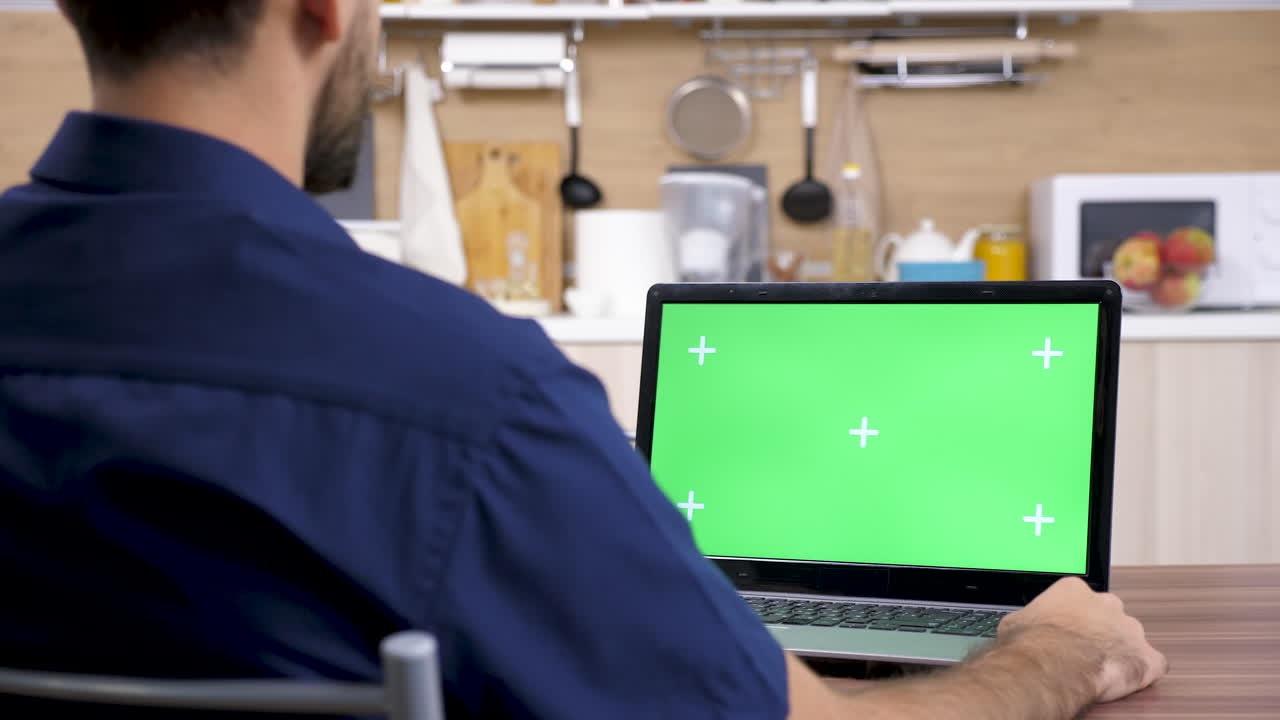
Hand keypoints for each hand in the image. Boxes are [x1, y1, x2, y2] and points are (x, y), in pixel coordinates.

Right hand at [1000, 576, 1167, 702]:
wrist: (1051, 665)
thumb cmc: (1032, 643)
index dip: (1073, 617)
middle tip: (1084, 648)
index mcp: (1074, 590)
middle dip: (1100, 630)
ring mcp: (1130, 630)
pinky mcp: (1146, 657)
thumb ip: (1030, 619)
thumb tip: (1023, 626)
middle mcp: (1107, 604)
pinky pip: (1153, 663)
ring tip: (1103, 667)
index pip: (1080, 598)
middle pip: (1109, 614)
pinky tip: (1129, 678)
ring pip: (1131, 637)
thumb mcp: (1015, 622)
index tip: (1067, 629)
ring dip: (1120, 650)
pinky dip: (1144, 671)